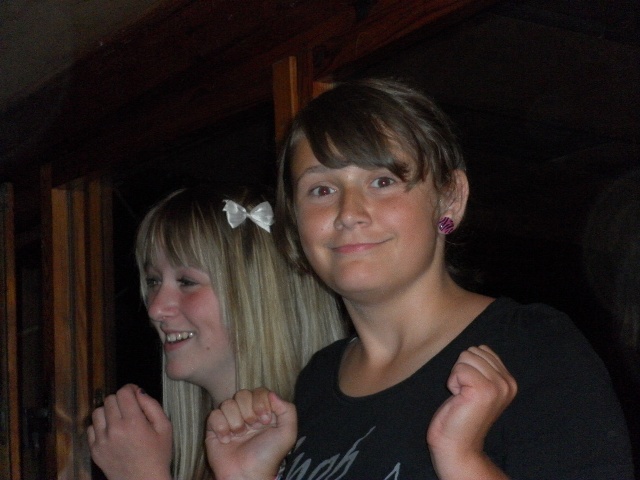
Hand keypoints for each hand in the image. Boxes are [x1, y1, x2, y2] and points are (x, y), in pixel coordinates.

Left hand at [87, 384, 172, 479]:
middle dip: (120, 400)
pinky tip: (111, 432)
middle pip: (110, 399)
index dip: (130, 389)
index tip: (135, 394)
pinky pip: (91, 428)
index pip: (123, 392)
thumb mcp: (165, 427)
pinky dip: (100, 426)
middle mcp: (115, 429)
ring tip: (118, 419)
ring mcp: (102, 440)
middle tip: (129, 408)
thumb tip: (139, 391)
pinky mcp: (94, 450)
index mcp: (134, 422)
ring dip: (108, 411)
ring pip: (98, 411)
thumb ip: (153, 406)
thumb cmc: (158, 455)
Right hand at [205, 388, 296, 479]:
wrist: (248, 475)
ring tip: (239, 436)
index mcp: (263, 411)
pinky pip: (214, 415)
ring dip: (235, 421)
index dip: (261, 402)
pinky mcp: (214, 429)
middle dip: (248, 411)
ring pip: (227, 403)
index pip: (260, 391)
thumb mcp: (287, 434)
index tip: (264, 421)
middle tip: (252, 428)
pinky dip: (221, 427)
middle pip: (242, 394)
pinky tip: (226, 439)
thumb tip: (271, 394)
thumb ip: (287, 410)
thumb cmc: (268, 456)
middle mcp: (246, 413)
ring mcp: (230, 420)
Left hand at [427, 345, 516, 479]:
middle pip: (473, 351)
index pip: (482, 349)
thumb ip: (483, 367)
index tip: (470, 388)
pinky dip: (453, 382)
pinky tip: (458, 398)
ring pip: (465, 358)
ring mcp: (498, 386)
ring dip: (457, 376)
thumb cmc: (461, 413)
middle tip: (465, 393)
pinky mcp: (483, 390)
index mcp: (509, 380)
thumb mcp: (479, 385)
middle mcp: (508, 382)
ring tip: (462, 396)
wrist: (457, 444)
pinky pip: (459, 369)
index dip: (468, 366)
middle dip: (461, 369)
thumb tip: (477, 348)